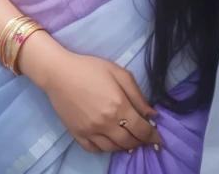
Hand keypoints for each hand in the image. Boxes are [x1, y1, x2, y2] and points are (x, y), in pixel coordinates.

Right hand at [40, 51, 162, 153]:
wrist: (59, 73)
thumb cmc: (90, 68)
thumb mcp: (118, 73)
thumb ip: (137, 94)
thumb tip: (152, 114)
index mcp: (118, 106)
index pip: (141, 129)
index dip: (153, 136)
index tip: (159, 138)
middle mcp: (106, 123)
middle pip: (129, 141)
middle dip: (141, 142)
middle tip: (145, 139)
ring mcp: (91, 131)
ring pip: (113, 148)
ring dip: (125, 147)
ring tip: (131, 141)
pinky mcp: (78, 135)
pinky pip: (95, 150)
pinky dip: (106, 149)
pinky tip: (110, 142)